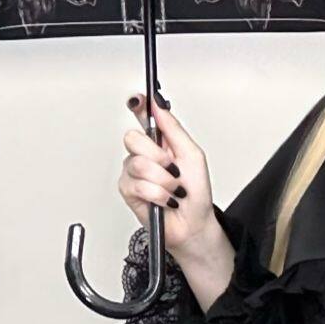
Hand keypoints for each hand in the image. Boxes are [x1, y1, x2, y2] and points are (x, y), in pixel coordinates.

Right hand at [120, 92, 216, 254]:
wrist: (193, 224)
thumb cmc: (196, 193)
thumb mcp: (193, 155)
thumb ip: (174, 129)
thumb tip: (159, 106)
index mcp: (161, 142)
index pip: (144, 117)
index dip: (138, 105)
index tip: (139, 99)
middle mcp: (145, 154)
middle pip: (133, 138)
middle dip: (157, 156)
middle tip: (172, 168)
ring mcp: (134, 172)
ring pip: (137, 164)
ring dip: (163, 180)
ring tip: (173, 189)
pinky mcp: (128, 191)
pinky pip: (138, 185)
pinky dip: (158, 194)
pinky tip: (165, 200)